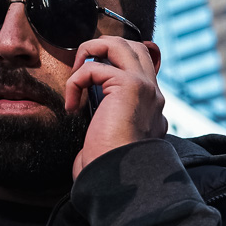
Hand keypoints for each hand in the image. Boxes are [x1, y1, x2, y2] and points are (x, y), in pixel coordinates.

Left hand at [65, 36, 166, 178]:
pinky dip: (74, 82)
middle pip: (133, 47)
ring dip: (91, 50)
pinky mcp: (131, 86)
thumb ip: (111, 118)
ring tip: (76, 74)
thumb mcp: (113, 139)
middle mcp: (153, 93)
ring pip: (120, 44)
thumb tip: (92, 109)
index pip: (140, 68)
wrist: (120, 181)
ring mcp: (145, 87)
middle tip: (82, 70)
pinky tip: (71, 105)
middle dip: (103, 48)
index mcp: (151, 106)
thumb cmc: (109, 168)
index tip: (88, 83)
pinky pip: (93, 67)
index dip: (112, 66)